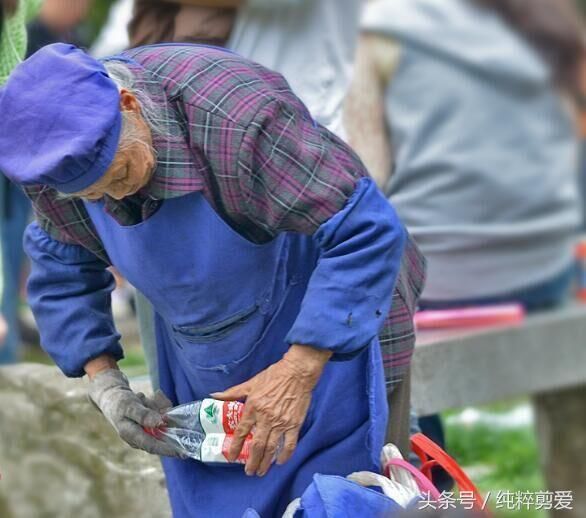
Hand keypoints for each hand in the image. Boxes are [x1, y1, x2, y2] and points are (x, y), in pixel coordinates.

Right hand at [88, 368, 181, 457]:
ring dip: (160, 409)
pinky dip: (160, 408)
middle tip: (164, 409)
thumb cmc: (120, 403)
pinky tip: (152, 398)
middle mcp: (139, 439)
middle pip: (161, 435)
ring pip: (162, 425)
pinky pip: (161, 419)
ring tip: (146, 399)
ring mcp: (144, 433)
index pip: (153, 446)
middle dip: (168, 424)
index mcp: (132, 436)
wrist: (112, 399)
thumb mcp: (130, 406)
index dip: (168, 450)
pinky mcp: (148, 428)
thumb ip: (143, 415)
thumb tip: (159, 423)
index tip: (183, 452)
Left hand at [212, 345, 331, 476]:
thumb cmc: (273, 375)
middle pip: (257, 445)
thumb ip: (233, 392)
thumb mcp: (251, 383)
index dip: (235, 446)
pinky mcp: (294, 424)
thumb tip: (214, 395)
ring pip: (271, 448)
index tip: (231, 457)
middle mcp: (266, 418)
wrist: (297, 372)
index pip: (242, 431)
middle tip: (248, 472)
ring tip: (261, 471)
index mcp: (253, 407)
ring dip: (265, 462)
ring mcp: (281, 422)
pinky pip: (289, 444)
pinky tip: (280, 462)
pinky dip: (284, 455)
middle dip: (251, 461)